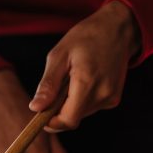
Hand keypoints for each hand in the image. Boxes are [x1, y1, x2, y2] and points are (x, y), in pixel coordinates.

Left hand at [29, 1, 140, 130]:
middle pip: (73, 117)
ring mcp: (111, 98)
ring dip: (71, 103)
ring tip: (73, 78)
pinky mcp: (114, 99)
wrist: (117, 29)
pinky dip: (82, 99)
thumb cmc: (85, 37)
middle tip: (57, 86)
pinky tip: (85, 79)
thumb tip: (35, 108)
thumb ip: (48, 85)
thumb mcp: (59, 55)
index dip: (52, 124)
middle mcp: (103, 94)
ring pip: (81, 113)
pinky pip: (91, 107)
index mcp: (87, 83)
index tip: (41, 116)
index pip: (68, 120)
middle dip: (60, 109)